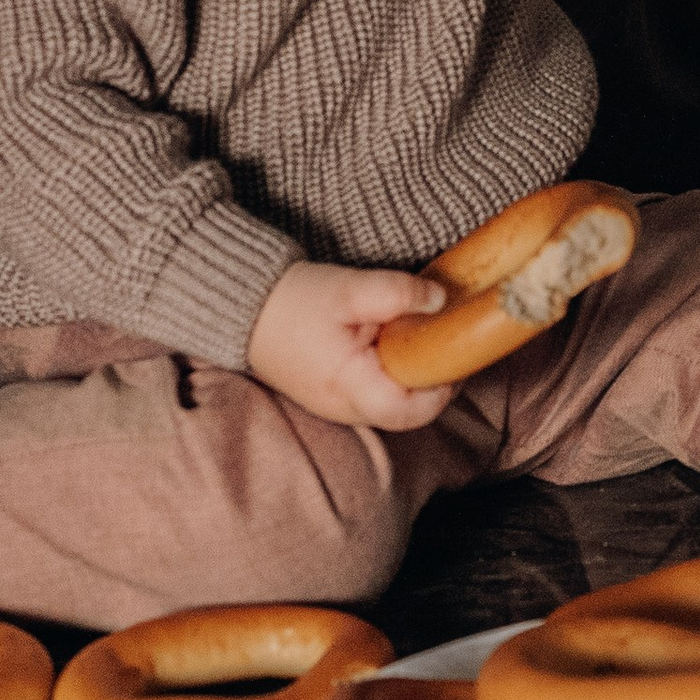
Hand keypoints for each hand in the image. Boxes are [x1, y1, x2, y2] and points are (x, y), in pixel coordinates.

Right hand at [245, 261, 457, 430]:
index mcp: (350, 388)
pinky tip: (394, 344)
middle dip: (433, 381)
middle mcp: (343, 408)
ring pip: (391, 404)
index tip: (456, 354)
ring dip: (412, 377)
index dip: (444, 388)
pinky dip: (392, 374)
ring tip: (422, 339)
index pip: (413, 411)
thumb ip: (397, 293)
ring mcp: (336, 406)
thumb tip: (440, 300)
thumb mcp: (348, 288)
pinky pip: (374, 394)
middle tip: (446, 343)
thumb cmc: (292, 301)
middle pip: (407, 411)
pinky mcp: (331, 395)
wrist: (243, 308)